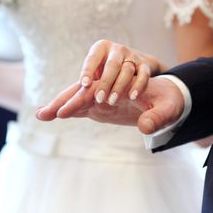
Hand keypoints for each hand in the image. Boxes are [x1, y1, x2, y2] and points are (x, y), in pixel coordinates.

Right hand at [36, 76, 183, 133]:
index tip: (63, 112)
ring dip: (60, 106)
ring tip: (41, 115)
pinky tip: (55, 116)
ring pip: (78, 99)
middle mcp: (109, 87)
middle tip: (41, 114)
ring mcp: (104, 96)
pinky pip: (82, 108)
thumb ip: (157, 117)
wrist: (171, 95)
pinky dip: (69, 111)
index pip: (95, 92)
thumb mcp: (168, 108)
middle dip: (60, 102)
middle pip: (80, 93)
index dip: (78, 102)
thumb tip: (145, 128)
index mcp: (122, 84)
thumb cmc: (170, 100)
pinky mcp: (103, 104)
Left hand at [77, 39, 163, 105]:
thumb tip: (68, 101)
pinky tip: (132, 97)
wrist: (133, 65)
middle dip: (105, 83)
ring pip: (127, 70)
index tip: (84, 85)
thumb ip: (85, 83)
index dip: (88, 71)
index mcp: (100, 48)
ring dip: (119, 86)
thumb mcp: (95, 72)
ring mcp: (132, 56)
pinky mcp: (145, 64)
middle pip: (112, 65)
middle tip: (98, 99)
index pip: (92, 58)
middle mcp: (117, 49)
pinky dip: (138, 85)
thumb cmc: (105, 71)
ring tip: (112, 102)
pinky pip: (143, 74)